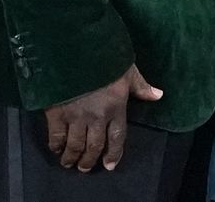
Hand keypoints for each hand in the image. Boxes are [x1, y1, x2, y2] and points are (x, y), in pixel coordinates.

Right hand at [43, 65, 162, 171]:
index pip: (117, 137)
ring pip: (75, 145)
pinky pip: (56, 136)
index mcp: (116, 107)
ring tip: (69, 163)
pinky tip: (56, 148)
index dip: (114, 153)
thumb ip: (140, 85)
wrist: (73, 46)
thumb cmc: (102, 55)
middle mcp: (97, 116)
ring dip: (72, 157)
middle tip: (84, 167)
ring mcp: (76, 116)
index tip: (109, 165)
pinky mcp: (57, 113)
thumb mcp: (126, 67)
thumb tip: (158, 95)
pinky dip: (56, 145)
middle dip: (89, 160)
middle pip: (94, 146)